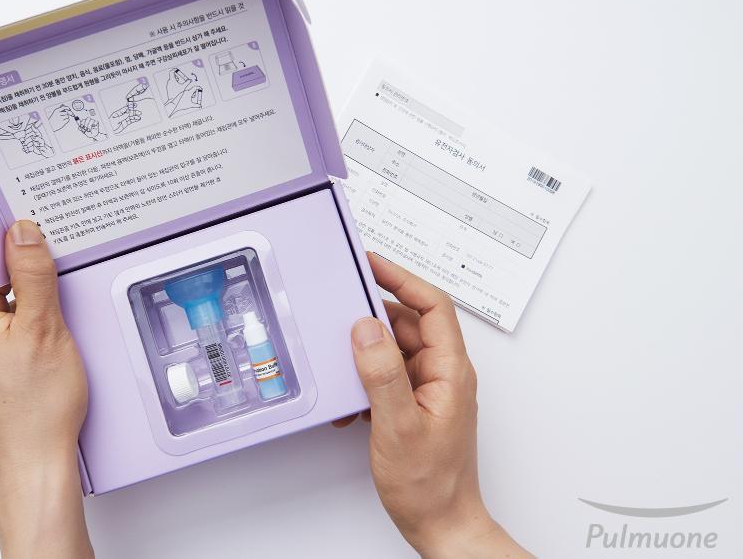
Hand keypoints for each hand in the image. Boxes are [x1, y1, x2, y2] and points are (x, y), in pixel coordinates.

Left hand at [0, 220, 92, 558]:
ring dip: (30, 316)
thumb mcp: (45, 327)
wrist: (35, 464)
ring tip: (51, 340)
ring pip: (1, 314)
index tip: (47, 258)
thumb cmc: (38, 407)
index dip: (23, 258)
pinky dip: (24, 338)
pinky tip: (44, 356)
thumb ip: (33, 274)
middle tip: (57, 310)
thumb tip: (22, 231)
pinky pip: (0, 339)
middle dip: (31, 291)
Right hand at [336, 253, 529, 557]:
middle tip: (340, 307)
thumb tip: (366, 328)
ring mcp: (429, 389)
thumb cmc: (429, 485)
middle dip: (373, 316)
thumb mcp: (398, 425)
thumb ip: (381, 373)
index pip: (431, 306)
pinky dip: (364, 380)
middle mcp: (442, 374)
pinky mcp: (414, 405)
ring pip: (394, 350)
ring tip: (340, 361)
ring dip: (364, 354)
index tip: (371, 264)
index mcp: (449, 370)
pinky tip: (349, 401)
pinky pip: (387, 375)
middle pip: (409, 323)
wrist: (440, 524)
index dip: (402, 279)